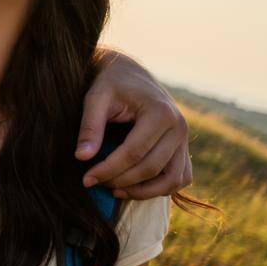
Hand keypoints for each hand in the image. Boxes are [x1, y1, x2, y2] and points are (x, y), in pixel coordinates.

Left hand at [77, 50, 191, 198]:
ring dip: (144, 192)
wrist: (130, 73)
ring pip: (172, 179)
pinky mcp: (183, 147)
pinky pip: (180, 177)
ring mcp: (185, 139)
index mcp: (160, 113)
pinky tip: (133, 187)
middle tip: (94, 183)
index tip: (86, 179)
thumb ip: (90, 127)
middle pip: (152, 168)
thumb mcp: (96, 98)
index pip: (134, 153)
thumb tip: (82, 158)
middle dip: (121, 181)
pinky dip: (161, 188)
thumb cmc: (110, 83)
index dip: (109, 169)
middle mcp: (179, 127)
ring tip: (115, 191)